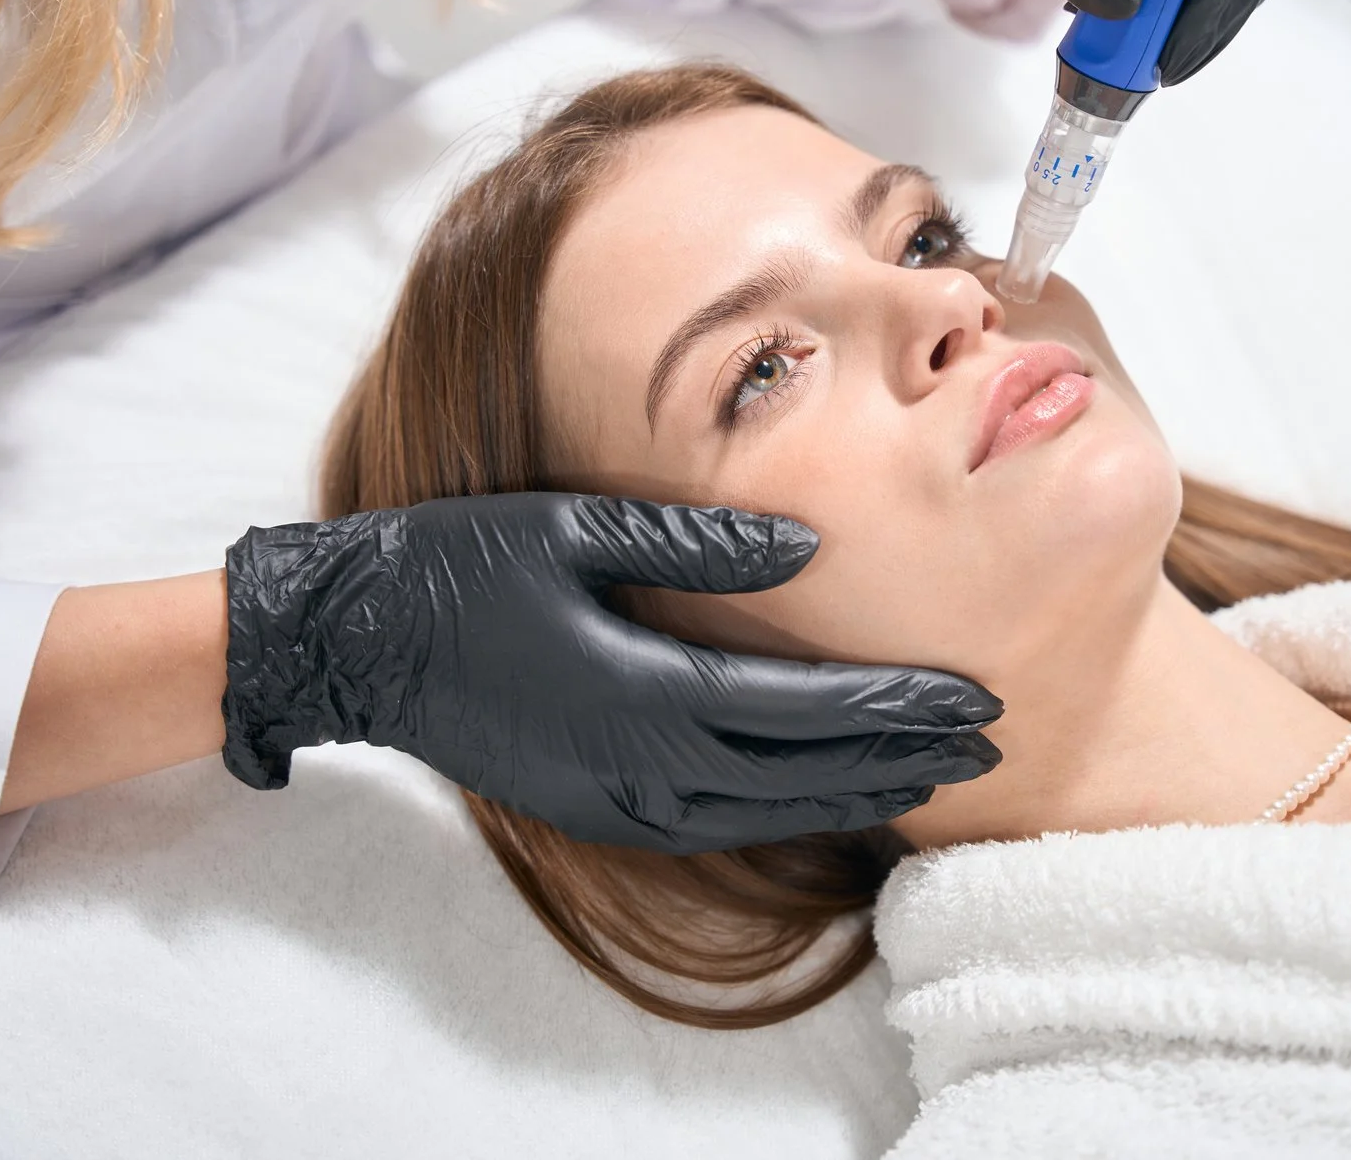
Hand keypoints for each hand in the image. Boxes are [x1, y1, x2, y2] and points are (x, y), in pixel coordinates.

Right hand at [222, 493, 1002, 852]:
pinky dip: (793, 812)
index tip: (978, 698)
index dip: (896, 709)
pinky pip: (721, 824)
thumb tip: (807, 547)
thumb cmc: (457, 567)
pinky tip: (832, 795)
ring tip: (936, 774)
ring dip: (860, 794)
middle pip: (806, 776)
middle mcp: (641, 767)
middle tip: (995, 743)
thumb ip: (695, 541)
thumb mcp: (569, 527)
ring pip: (771, 813)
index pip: (805, 711)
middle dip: (905, 759)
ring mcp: (619, 802)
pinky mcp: (600, 812)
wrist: (355, 644)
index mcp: (643, 691)